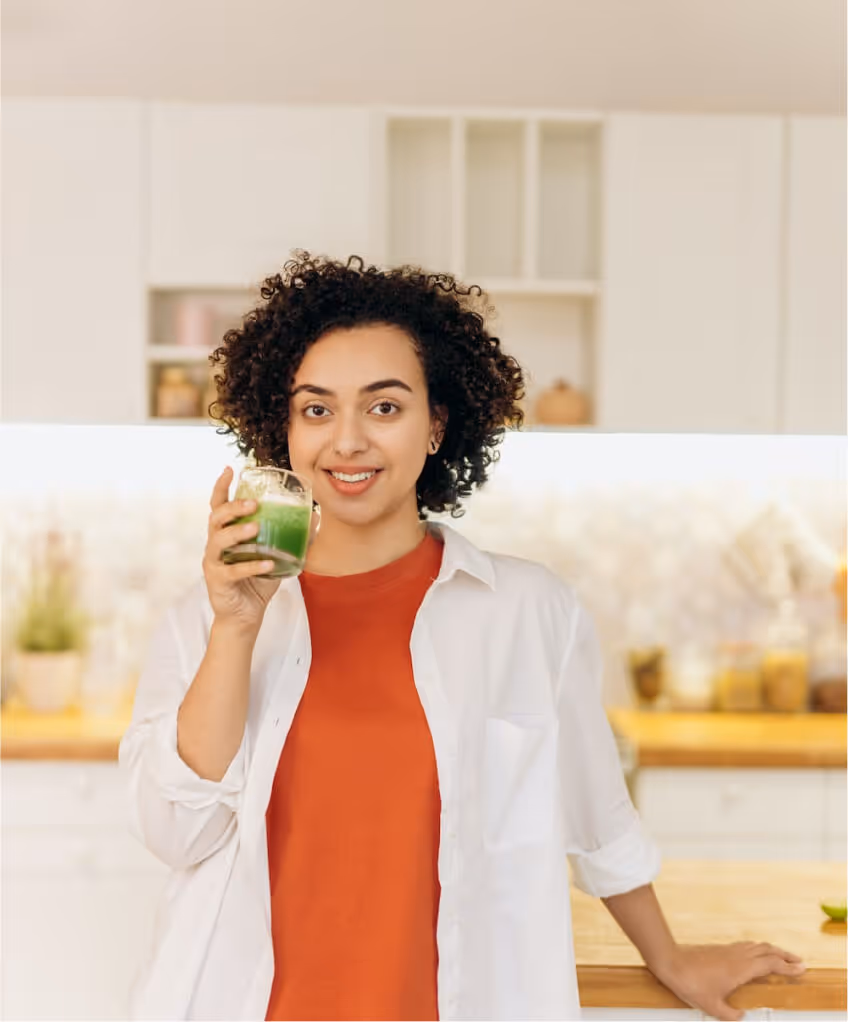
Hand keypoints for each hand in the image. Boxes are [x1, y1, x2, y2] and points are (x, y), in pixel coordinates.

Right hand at [203, 466, 318, 632]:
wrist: (245, 616)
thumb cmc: (258, 581)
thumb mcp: (277, 555)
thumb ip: (292, 536)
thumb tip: (315, 516)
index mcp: (226, 533)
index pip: (218, 505)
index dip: (221, 486)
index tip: (230, 469)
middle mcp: (216, 544)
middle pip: (216, 518)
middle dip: (233, 507)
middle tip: (253, 504)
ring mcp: (214, 562)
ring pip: (218, 541)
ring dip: (237, 532)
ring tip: (256, 528)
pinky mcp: (218, 582)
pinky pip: (233, 571)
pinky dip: (250, 566)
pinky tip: (266, 563)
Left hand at [652, 941, 805, 1020]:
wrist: (670, 961)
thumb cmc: (690, 982)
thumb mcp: (712, 1006)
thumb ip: (730, 1015)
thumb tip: (740, 1018)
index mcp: (741, 968)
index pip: (771, 964)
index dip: (788, 966)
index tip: (802, 968)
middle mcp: (737, 955)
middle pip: (768, 950)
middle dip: (785, 955)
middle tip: (798, 961)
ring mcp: (728, 949)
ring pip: (757, 945)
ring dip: (772, 950)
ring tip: (781, 957)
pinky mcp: (720, 948)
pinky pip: (746, 946)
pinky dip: (758, 949)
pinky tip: (755, 955)